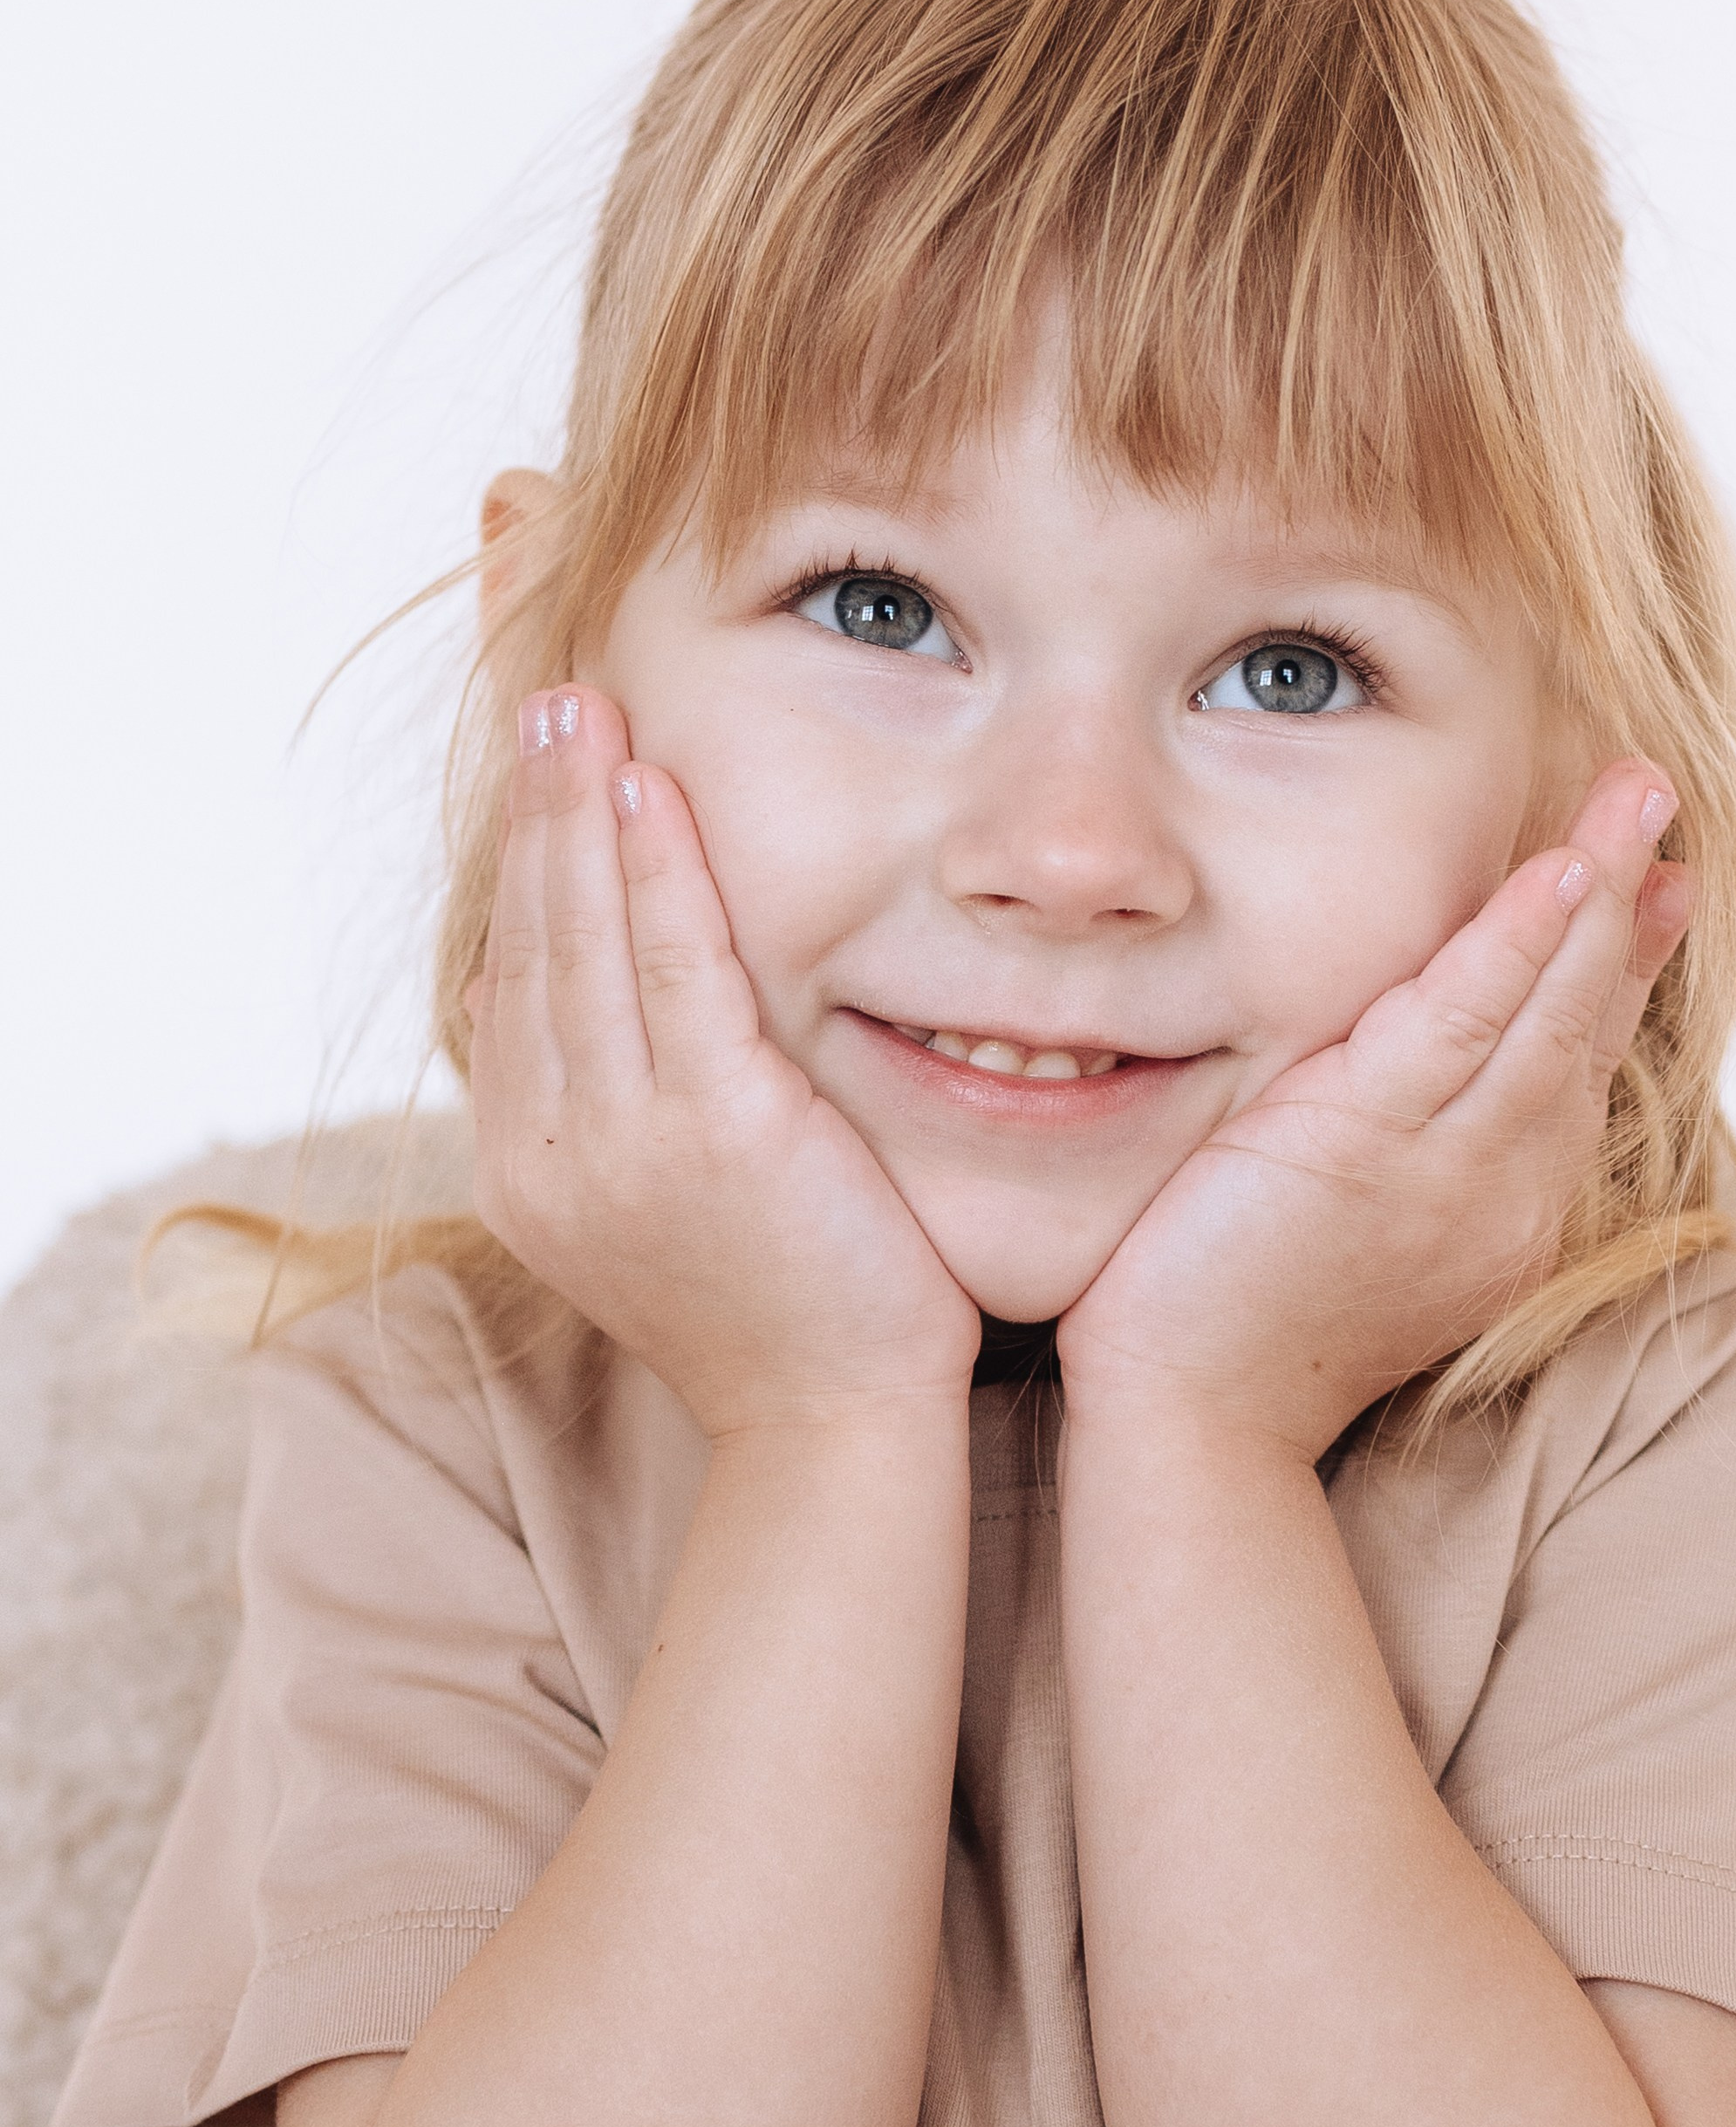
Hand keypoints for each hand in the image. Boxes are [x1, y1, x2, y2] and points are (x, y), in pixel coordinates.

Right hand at [465, 688, 979, 1434]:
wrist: (835, 1427)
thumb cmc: (778, 1313)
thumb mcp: (656, 1209)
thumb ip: (603, 1109)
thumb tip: (529, 999)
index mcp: (525, 1172)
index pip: (509, 983)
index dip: (521, 869)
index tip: (537, 773)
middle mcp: (548, 1155)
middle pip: (530, 943)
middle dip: (535, 812)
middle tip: (543, 699)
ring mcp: (622, 1146)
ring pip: (585, 943)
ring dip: (580, 814)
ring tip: (579, 708)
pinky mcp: (714, 1134)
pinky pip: (672, 972)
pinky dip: (654, 876)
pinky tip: (651, 793)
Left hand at [1053, 761, 1689, 1459]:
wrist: (1191, 1421)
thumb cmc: (1240, 1326)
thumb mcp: (1351, 1223)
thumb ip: (1393, 1145)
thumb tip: (1397, 1067)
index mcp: (1503, 1208)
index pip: (1578, 1062)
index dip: (1624, 965)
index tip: (1663, 884)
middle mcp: (1504, 1191)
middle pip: (1584, 1021)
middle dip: (1630, 899)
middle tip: (1656, 791)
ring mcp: (1450, 1172)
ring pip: (1546, 1010)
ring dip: (1596, 891)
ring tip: (1634, 794)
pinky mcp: (1372, 1147)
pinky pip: (1466, 1023)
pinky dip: (1520, 943)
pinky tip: (1563, 874)